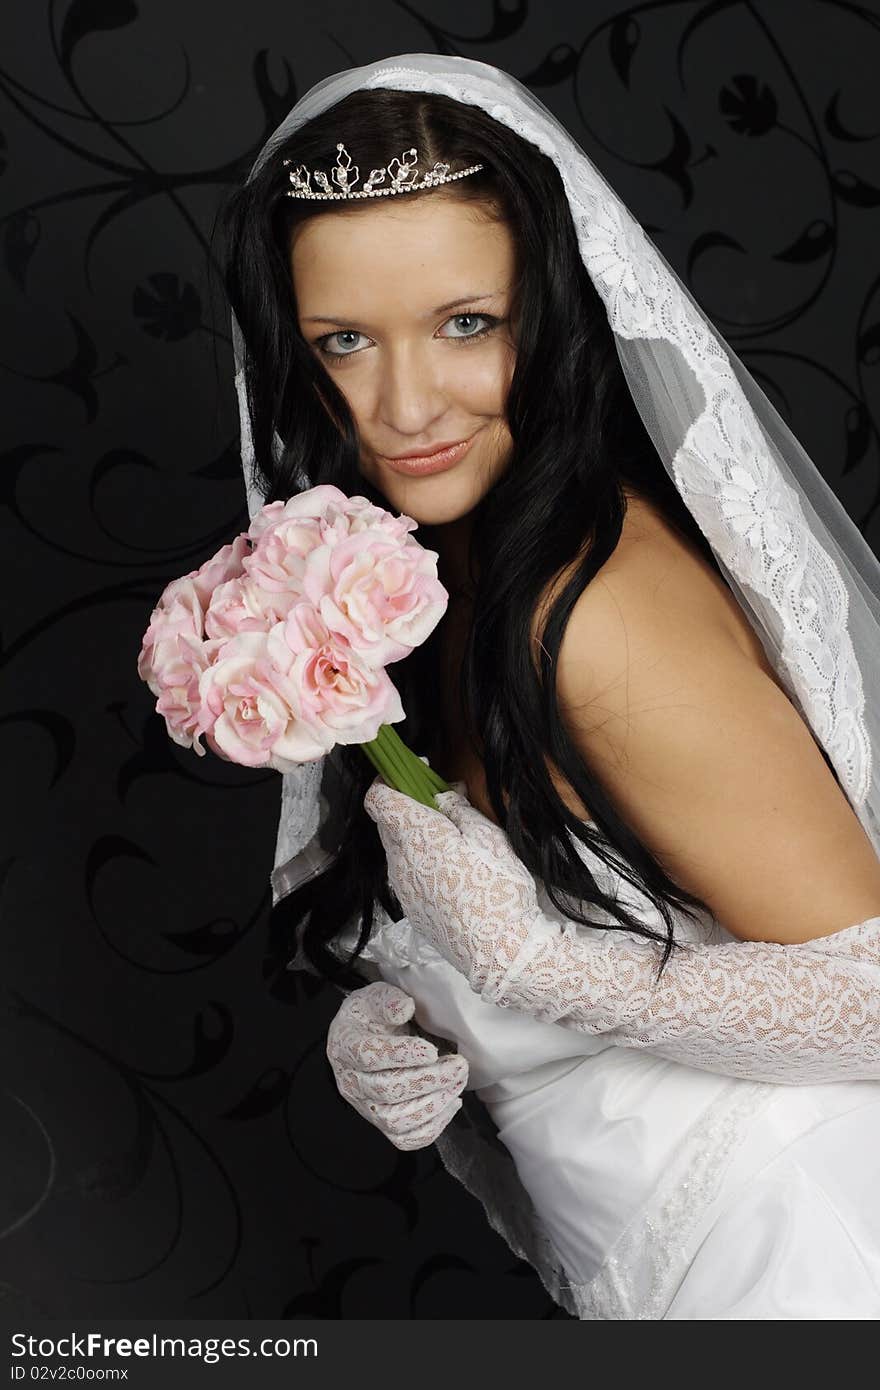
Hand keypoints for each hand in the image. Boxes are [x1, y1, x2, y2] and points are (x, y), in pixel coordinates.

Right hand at [326, 981, 468, 1149]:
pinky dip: (432, 1127)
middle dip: (428, 1080)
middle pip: (386, 1091)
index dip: (400, 1055)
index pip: (368, 1057)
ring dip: (433, 1104)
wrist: (364, 1038)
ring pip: (396, 1120)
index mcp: (345, 1046)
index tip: (431, 1049)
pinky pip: (405, 1138)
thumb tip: (405, 1008)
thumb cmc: (373, 1016)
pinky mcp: (382, 1123)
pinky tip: (451, 1103)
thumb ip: (388, 1000)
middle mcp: (351, 1082)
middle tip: (458, 1066)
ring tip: (458, 1083)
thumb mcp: (376, 996)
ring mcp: (366, 1107)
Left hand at [363, 780, 539, 993]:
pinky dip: (421, 862)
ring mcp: (402, 887)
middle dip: (408, 806)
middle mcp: (399, 860)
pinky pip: (407, 874)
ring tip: (453, 841)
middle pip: (388, 822)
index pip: (378, 798)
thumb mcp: (489, 836)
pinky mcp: (411, 908)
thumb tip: (444, 793)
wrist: (499, 951)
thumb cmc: (498, 887)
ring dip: (416, 837)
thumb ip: (459, 810)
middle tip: (442, 804)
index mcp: (416, 835)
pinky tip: (452, 872)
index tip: (414, 774)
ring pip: (398, 849)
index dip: (389, 780)